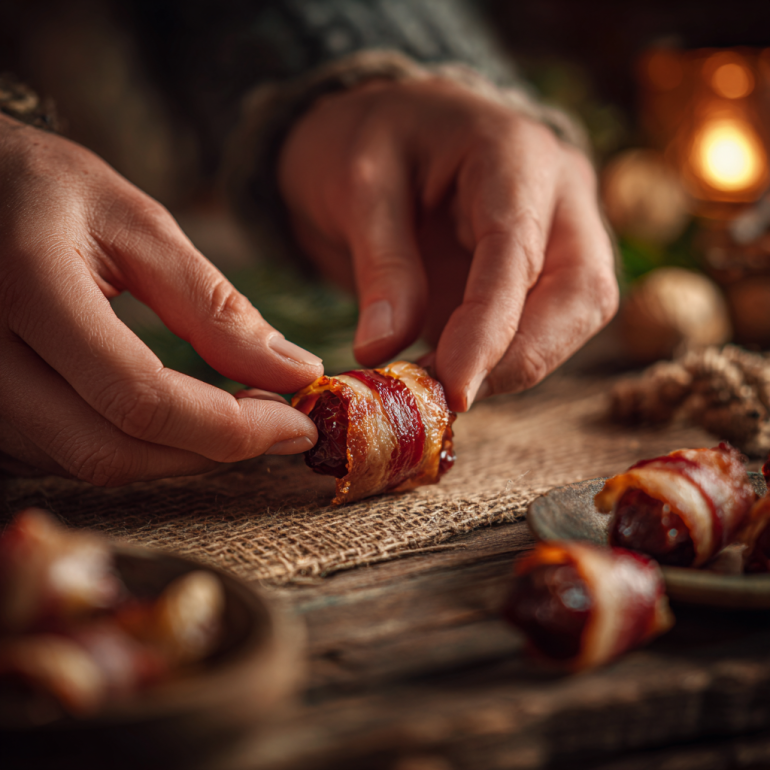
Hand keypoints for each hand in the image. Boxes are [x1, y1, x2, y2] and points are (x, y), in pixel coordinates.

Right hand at [0, 116, 320, 483]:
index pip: (141, 398)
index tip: (298, 424)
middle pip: (112, 450)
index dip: (232, 428)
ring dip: (177, 454)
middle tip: (276, 426)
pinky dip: (136, 447)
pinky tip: (176, 417)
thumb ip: (214, 305)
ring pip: (90, 463)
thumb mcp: (138, 225)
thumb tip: (294, 371)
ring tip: (234, 415)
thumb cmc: (47, 192)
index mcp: (28, 286)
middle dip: (212, 451)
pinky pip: (65, 456)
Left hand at [278, 77, 617, 410]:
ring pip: (575, 317)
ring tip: (442, 390)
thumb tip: (383, 349)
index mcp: (515, 153)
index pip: (519, 253)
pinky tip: (454, 376)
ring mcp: (557, 235)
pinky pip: (544, 326)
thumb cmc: (367, 137)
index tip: (452, 390)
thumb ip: (380, 264)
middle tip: (452, 399)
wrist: (381, 130)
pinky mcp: (540, 273)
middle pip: (583, 292)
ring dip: (517, 366)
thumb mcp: (358, 184)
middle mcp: (557, 194)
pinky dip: (505, 361)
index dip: (491, 329)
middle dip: (524, 358)